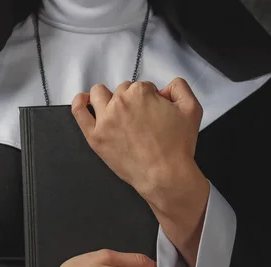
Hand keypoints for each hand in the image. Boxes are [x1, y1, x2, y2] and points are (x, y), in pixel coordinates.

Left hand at [71, 77, 202, 202]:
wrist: (165, 175)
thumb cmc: (177, 147)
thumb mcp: (192, 109)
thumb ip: (179, 87)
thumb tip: (165, 87)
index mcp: (141, 93)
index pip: (142, 86)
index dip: (150, 99)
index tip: (154, 113)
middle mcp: (120, 103)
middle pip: (122, 90)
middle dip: (132, 100)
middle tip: (141, 120)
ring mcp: (104, 120)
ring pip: (99, 94)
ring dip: (108, 97)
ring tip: (117, 111)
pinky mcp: (95, 136)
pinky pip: (79, 112)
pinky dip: (80, 102)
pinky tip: (84, 101)